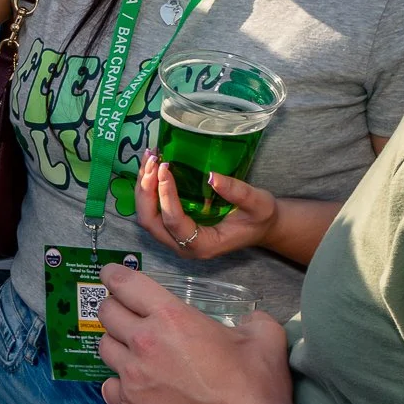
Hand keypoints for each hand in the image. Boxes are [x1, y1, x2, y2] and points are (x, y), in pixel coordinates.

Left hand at [95, 265, 291, 403]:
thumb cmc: (256, 385)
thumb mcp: (264, 337)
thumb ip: (253, 319)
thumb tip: (249, 320)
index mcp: (171, 316)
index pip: (125, 284)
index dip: (115, 275)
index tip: (112, 274)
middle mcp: (144, 341)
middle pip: (107, 313)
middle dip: (114, 306)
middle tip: (126, 311)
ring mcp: (133, 376)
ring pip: (104, 347)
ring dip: (115, 342)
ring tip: (132, 348)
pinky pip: (108, 386)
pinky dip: (116, 382)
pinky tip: (133, 383)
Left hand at [133, 151, 276, 258]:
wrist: (260, 227)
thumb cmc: (259, 218)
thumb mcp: (258, 204)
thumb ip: (237, 192)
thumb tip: (211, 176)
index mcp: (203, 245)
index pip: (174, 222)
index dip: (166, 195)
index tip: (165, 167)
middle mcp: (183, 245)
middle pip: (151, 221)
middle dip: (147, 190)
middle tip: (153, 161)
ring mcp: (174, 238)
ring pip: (147, 215)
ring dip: (143, 187)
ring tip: (149, 158)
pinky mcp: (172, 227)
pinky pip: (152, 210)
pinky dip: (148, 188)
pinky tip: (151, 166)